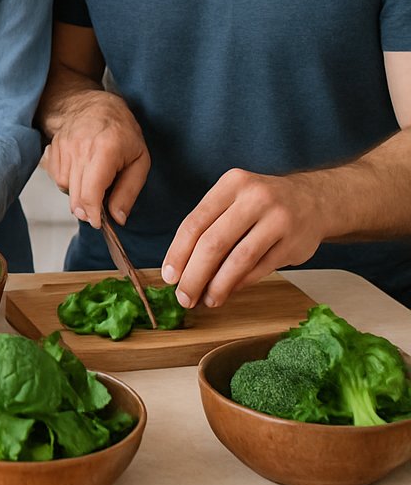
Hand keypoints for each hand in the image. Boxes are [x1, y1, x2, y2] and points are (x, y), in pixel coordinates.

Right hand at [41, 91, 149, 228]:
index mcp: (106, 150)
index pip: (91, 193)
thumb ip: (128, 192)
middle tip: (100, 211)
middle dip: (87, 210)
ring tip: (94, 182)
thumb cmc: (122, 132)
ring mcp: (63, 148)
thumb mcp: (139, 161)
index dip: (94, 215)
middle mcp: (80, 149)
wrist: (93, 105)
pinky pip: (58, 178)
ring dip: (78, 193)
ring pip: (65, 187)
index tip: (100, 223)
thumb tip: (117, 219)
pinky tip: (82, 172)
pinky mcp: (52, 149)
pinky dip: (69, 182)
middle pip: (76, 195)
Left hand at [162, 168, 327, 308]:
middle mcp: (255, 198)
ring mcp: (278, 220)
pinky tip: (228, 291)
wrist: (314, 199)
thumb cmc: (260, 203)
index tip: (169, 276)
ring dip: (219, 285)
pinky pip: (260, 269)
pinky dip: (240, 283)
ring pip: (239, 260)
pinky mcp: (294, 243)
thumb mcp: (233, 198)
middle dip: (194, 275)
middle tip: (184, 297)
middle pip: (214, 243)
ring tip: (206, 300)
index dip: (178, 253)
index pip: (195, 222)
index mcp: (231, 184)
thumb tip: (180, 267)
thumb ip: (209, 225)